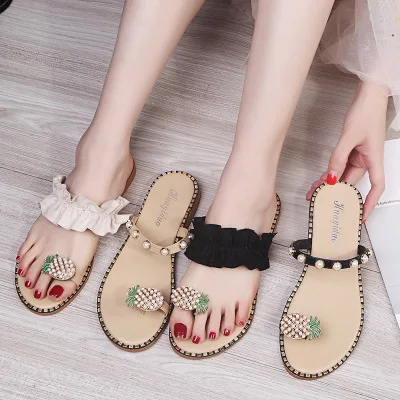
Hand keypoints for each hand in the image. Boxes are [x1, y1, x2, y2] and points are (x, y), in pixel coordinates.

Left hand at [306, 81, 387, 221]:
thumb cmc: (366, 113)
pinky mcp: (352, 151)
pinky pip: (340, 166)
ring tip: (314, 192)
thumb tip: (330, 177)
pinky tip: (319, 180)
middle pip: (352, 183)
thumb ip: (337, 158)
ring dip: (329, 184)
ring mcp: (359, 156)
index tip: (361, 215)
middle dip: (336, 194)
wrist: (367, 97)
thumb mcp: (349, 137)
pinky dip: (329, 173)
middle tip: (321, 202)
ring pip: (343, 175)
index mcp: (374, 159)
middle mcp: (367, 160)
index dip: (370, 202)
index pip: (376, 187)